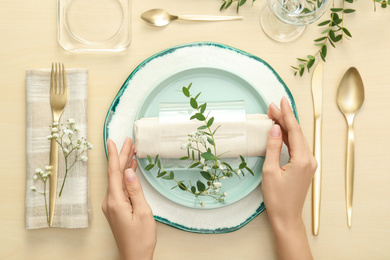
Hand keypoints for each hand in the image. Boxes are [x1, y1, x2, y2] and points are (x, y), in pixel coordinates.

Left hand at [102, 137, 156, 259]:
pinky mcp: (115, 209)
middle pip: (115, 174)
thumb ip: (135, 190)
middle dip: (122, 156)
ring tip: (131, 151)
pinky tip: (130, 170)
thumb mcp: (143, 212)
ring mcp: (111, 205)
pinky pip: (119, 187)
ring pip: (117, 179)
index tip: (114, 141)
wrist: (135, 256)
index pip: (114, 172)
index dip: (115, 155)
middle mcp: (110, 202)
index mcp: (115, 201)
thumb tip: (129, 171)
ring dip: (124, 165)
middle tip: (128, 141)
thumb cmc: (141, 238)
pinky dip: (125, 176)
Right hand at [262, 97, 315, 259]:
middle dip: (285, 118)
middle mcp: (309, 159)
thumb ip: (273, 147)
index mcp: (302, 159)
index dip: (286, 114)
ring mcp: (309, 163)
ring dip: (286, 126)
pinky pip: (297, 146)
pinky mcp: (305, 167)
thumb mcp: (270, 171)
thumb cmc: (277, 198)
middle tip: (272, 106)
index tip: (280, 101)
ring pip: (297, 138)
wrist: (286, 217)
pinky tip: (280, 131)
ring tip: (274, 115)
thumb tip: (274, 128)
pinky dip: (288, 137)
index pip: (294, 131)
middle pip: (296, 132)